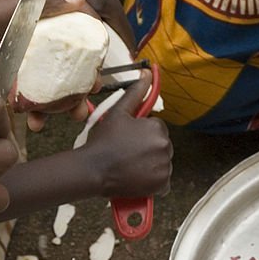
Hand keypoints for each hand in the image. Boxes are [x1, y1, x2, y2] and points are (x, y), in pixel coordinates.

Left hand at [0, 0, 90, 111]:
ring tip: (75, 114)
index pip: (60, 5)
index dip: (83, 24)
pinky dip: (41, 113)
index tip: (100, 44)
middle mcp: (16, 29)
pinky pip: (34, 99)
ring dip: (66, 98)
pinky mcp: (5, 87)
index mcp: (12, 2)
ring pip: (52, 77)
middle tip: (94, 88)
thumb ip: (33, 4)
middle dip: (81, 71)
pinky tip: (39, 123)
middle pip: (62, 46)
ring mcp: (12, 60)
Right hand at [80, 73, 172, 197]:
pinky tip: (138, 177)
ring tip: (131, 165)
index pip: (158, 129)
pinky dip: (153, 181)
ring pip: (162, 164)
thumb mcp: (118, 112)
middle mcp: (165, 146)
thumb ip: (136, 93)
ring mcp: (164, 167)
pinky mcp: (161, 184)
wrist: (93, 170)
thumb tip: (147, 74)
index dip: (142, 134)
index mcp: (157, 128)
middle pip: (161, 147)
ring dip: (151, 165)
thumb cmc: (104, 141)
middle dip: (148, 150)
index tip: (129, 140)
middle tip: (128, 154)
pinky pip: (164, 183)